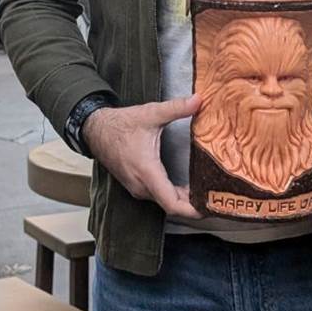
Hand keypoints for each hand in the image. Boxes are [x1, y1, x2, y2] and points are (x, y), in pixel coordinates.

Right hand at [83, 96, 201, 220]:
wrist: (95, 130)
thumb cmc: (121, 124)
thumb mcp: (151, 114)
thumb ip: (177, 108)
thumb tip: (198, 100)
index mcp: (147, 172)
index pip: (172, 204)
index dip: (192, 210)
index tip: (209, 207)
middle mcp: (142, 186)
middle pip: (172, 205)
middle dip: (193, 204)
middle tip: (215, 197)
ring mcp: (137, 188)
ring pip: (165, 201)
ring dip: (183, 200)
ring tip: (204, 191)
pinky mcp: (136, 186)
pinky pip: (158, 196)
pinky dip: (173, 195)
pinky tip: (186, 187)